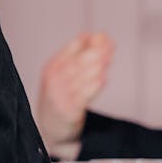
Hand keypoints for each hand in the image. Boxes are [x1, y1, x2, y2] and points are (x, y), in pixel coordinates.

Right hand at [37, 31, 114, 159]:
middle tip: (111, 45)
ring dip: (98, 66)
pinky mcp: (69, 110)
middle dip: (97, 51)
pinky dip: (94, 85)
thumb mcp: (62, 73)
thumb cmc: (60, 96)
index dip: (90, 41)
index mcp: (52, 67)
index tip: (104, 37)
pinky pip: (84, 95)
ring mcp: (61, 95)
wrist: (51, 127)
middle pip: (78, 61)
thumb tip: (91, 35)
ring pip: (82, 76)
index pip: (72, 48)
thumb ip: (75, 56)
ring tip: (108, 58)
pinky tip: (103, 78)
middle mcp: (54, 80)